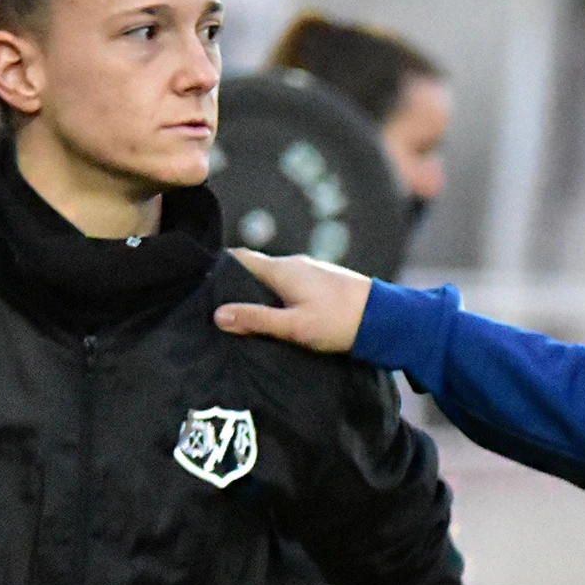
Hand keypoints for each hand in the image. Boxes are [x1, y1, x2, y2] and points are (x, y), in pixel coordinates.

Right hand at [214, 250, 372, 352]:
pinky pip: (290, 284)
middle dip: (234, 283)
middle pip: (255, 268)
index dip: (217, 267)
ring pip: (274, 277)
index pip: (239, 258)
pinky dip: (277, 295)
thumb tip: (217, 315)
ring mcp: (311, 271)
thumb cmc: (339, 322)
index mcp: (283, 269)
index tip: (197, 283)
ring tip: (242, 315)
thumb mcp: (294, 326)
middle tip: (213, 306)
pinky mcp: (323, 282)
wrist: (386, 318)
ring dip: (258, 291)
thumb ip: (257, 320)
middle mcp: (295, 263)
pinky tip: (276, 315)